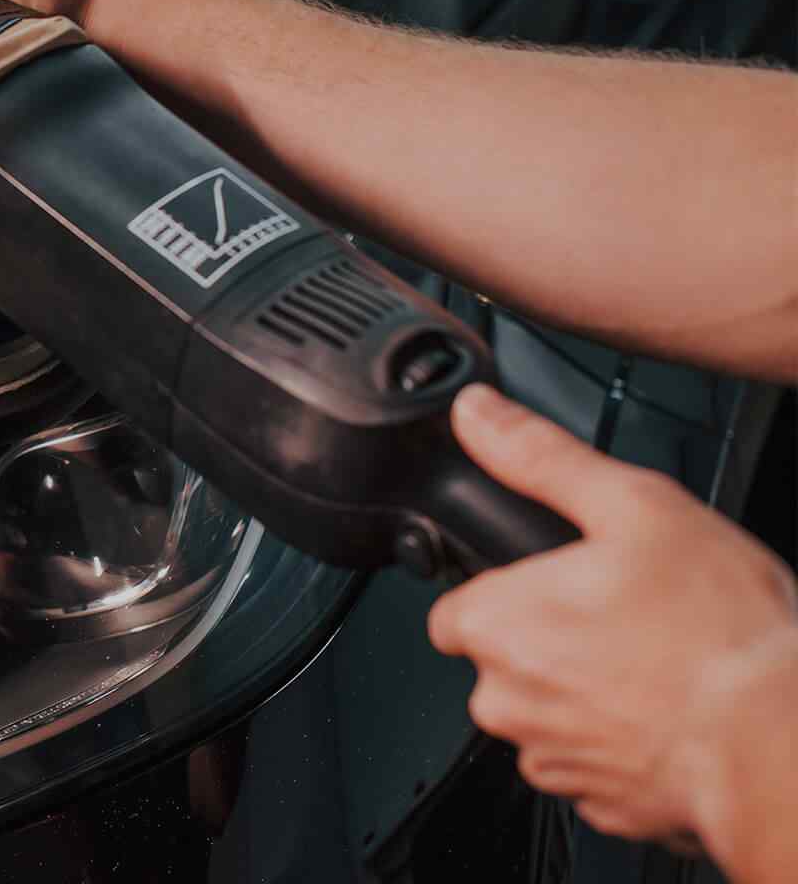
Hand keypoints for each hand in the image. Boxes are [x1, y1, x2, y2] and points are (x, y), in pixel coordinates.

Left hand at [429, 384, 797, 877]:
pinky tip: (672, 713)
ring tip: (659, 663)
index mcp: (495, 624)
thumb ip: (541, 457)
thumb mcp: (634, 505)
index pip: (456, 607)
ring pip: (550, 714)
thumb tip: (479, 416)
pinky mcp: (602, 805)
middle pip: (503, 660)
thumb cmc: (717, 631)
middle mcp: (505, 700)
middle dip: (551, 640)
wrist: (780, 741)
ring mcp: (553, 760)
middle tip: (626, 617)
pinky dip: (626, 741)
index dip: (508, 590)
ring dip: (589, 692)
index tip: (558, 584)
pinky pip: (596, 762)